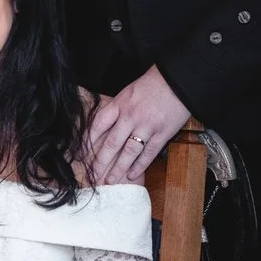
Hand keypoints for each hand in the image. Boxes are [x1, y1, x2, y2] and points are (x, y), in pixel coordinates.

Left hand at [85, 68, 190, 184]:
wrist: (178, 80)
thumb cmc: (153, 83)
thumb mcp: (129, 91)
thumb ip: (119, 108)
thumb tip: (107, 125)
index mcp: (120, 104)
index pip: (98, 124)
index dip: (88, 140)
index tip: (81, 153)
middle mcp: (131, 116)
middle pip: (111, 143)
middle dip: (101, 161)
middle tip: (93, 174)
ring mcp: (147, 126)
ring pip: (129, 152)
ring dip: (119, 168)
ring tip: (111, 180)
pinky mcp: (162, 134)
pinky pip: (148, 153)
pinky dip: (140, 166)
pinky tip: (132, 174)